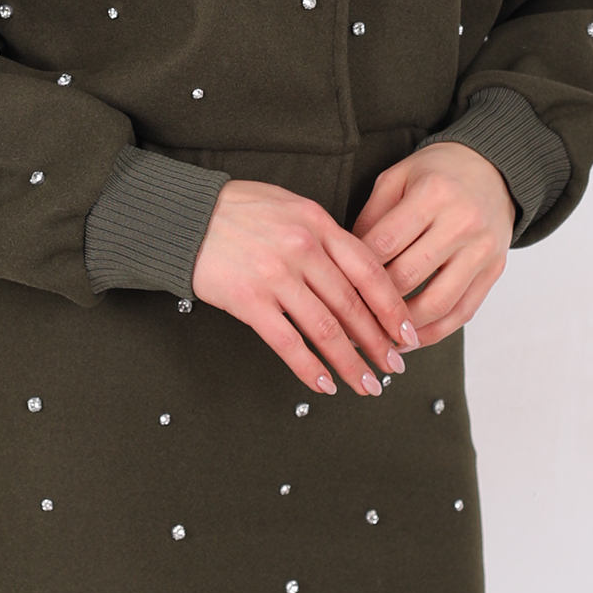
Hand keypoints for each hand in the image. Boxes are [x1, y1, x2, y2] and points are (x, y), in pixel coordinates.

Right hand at [190, 179, 421, 396]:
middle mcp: (302, 250)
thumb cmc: (237, 211)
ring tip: (367, 384)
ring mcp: (275, 276)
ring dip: (351, 363)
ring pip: (326, 330)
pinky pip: (287, 343)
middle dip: (378, 342)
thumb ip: (324, 237)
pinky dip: (309, 368)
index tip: (408, 333)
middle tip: (394, 367)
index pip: (368, 271)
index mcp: (317, 225)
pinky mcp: (248, 300)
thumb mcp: (290, 207)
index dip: (392, 307)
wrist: (184, 216)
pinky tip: (325, 385)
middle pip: (352, 306)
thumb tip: (357, 275)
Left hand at [348, 142, 514, 346]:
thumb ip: (371, 217)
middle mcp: (462, 223)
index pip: (383, 244)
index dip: (353, 270)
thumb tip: (345, 265)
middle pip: (408, 277)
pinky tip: (408, 340)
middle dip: (372, 303)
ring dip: (402, 328)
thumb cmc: (437, 174)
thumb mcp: (397, 178)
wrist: (493, 170)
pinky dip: (433, 333)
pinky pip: (462, 313)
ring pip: (436, 304)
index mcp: (433, 194)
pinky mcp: (494, 271)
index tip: (332, 289)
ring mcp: (482, 250)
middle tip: (345, 319)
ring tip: (375, 338)